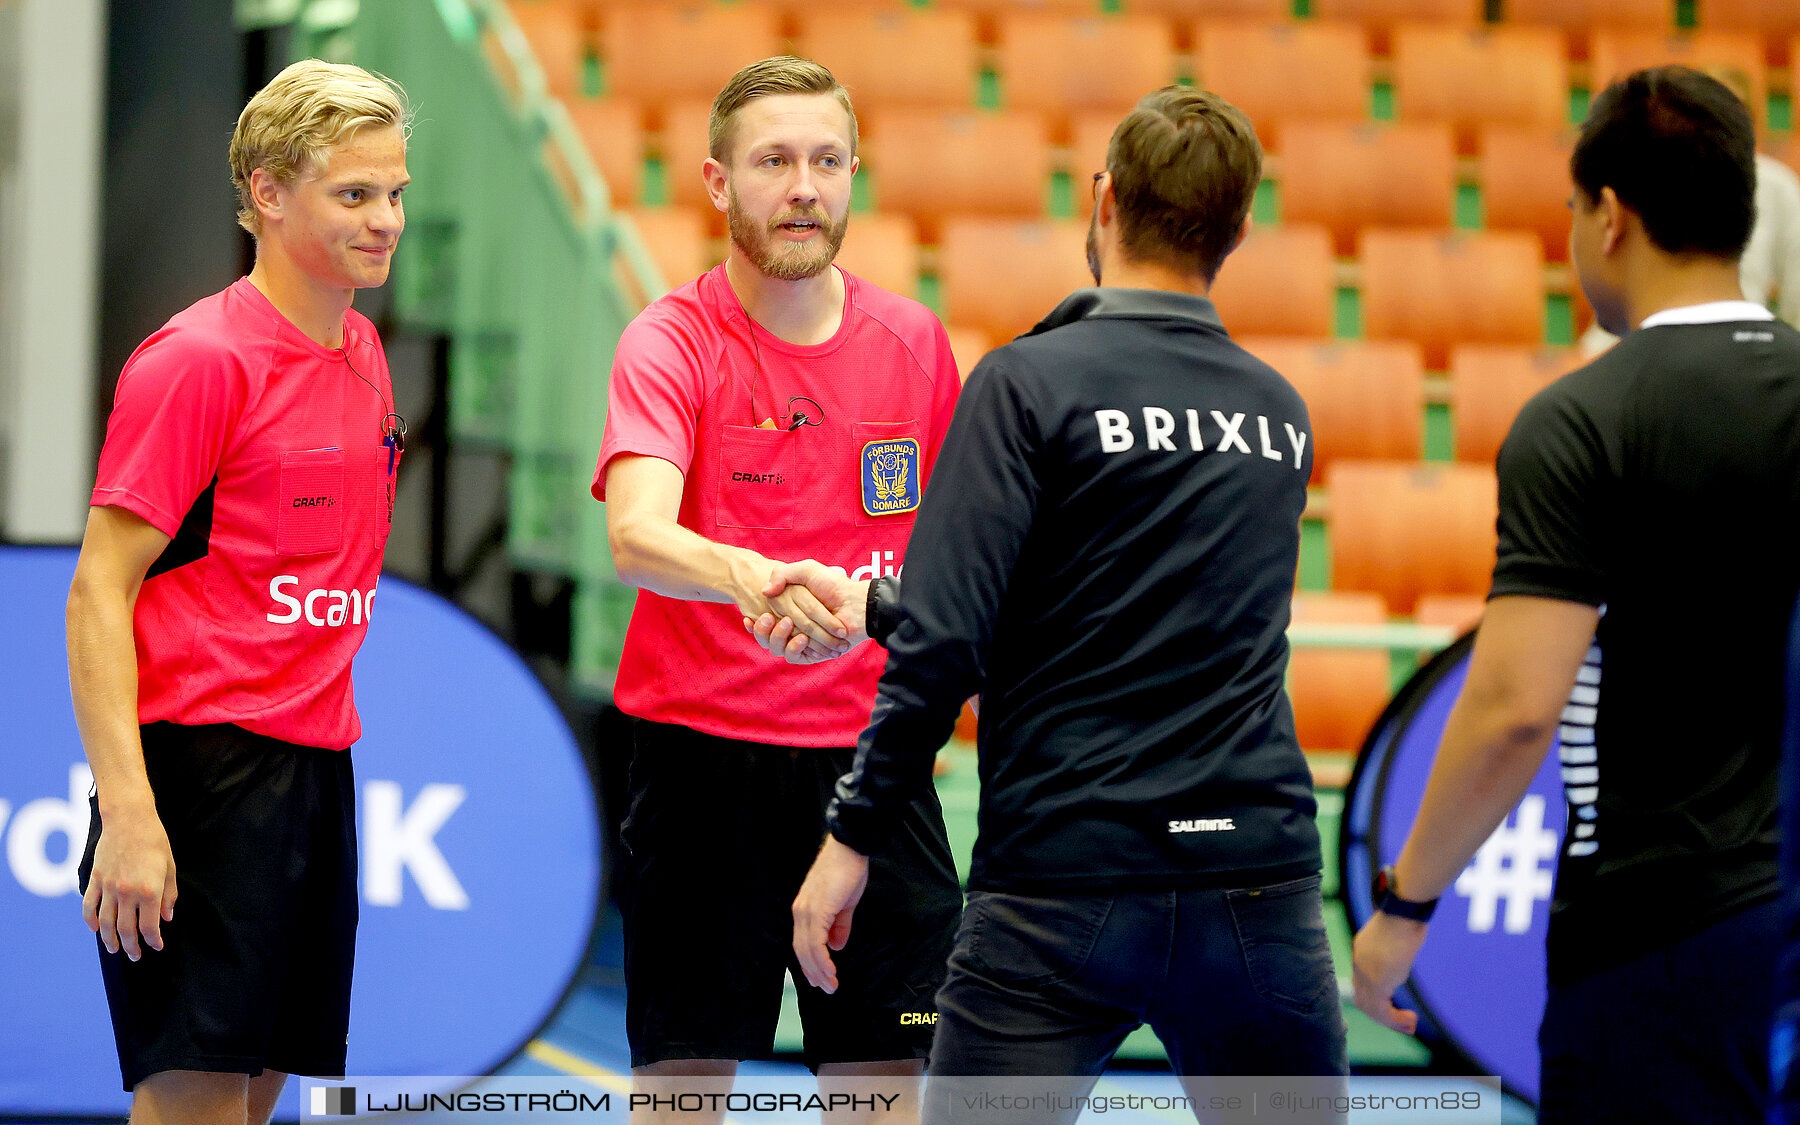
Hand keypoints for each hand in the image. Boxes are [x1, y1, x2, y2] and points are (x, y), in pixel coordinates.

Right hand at [81, 802, 176, 961]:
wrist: (129, 819)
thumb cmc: (155, 841)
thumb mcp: (169, 867)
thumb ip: (168, 895)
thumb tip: (167, 918)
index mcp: (148, 891)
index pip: (150, 926)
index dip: (153, 941)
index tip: (157, 947)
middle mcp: (126, 893)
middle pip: (126, 929)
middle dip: (131, 946)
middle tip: (135, 956)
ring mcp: (108, 887)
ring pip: (105, 923)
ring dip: (109, 939)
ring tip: (114, 950)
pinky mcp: (95, 879)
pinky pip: (88, 906)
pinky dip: (90, 920)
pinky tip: (95, 929)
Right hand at [730, 557, 849, 654]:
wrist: (855, 603)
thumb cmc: (832, 584)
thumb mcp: (806, 570)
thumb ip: (783, 574)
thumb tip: (765, 591)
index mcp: (787, 610)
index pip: (763, 621)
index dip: (754, 622)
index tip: (748, 616)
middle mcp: (792, 627)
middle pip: (766, 637)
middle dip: (763, 630)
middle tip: (769, 617)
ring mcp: (801, 641)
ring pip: (777, 648)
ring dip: (778, 637)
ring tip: (788, 624)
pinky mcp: (811, 653)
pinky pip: (795, 656)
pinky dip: (795, 647)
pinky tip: (801, 637)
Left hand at [792, 834, 869, 993]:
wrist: (850, 848)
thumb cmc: (848, 871)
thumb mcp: (845, 904)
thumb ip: (839, 926)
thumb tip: (837, 946)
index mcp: (805, 910)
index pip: (802, 943)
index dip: (811, 963)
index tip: (821, 979)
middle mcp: (801, 912)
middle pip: (801, 950)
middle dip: (814, 972)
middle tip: (827, 988)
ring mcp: (807, 911)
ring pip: (807, 949)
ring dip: (818, 970)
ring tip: (831, 985)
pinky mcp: (817, 910)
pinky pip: (816, 942)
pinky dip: (821, 959)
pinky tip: (830, 969)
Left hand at [1351, 912, 1428, 1033]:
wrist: (1403, 910)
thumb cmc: (1407, 915)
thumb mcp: (1400, 934)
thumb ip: (1398, 947)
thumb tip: (1408, 945)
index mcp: (1362, 951)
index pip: (1362, 983)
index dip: (1378, 1000)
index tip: (1396, 1009)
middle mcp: (1359, 963)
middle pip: (1363, 999)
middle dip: (1383, 1016)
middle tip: (1404, 1024)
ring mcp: (1365, 973)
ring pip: (1371, 1008)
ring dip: (1391, 1022)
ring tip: (1410, 1025)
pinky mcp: (1376, 981)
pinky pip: (1381, 1009)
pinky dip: (1395, 1020)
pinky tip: (1411, 1019)